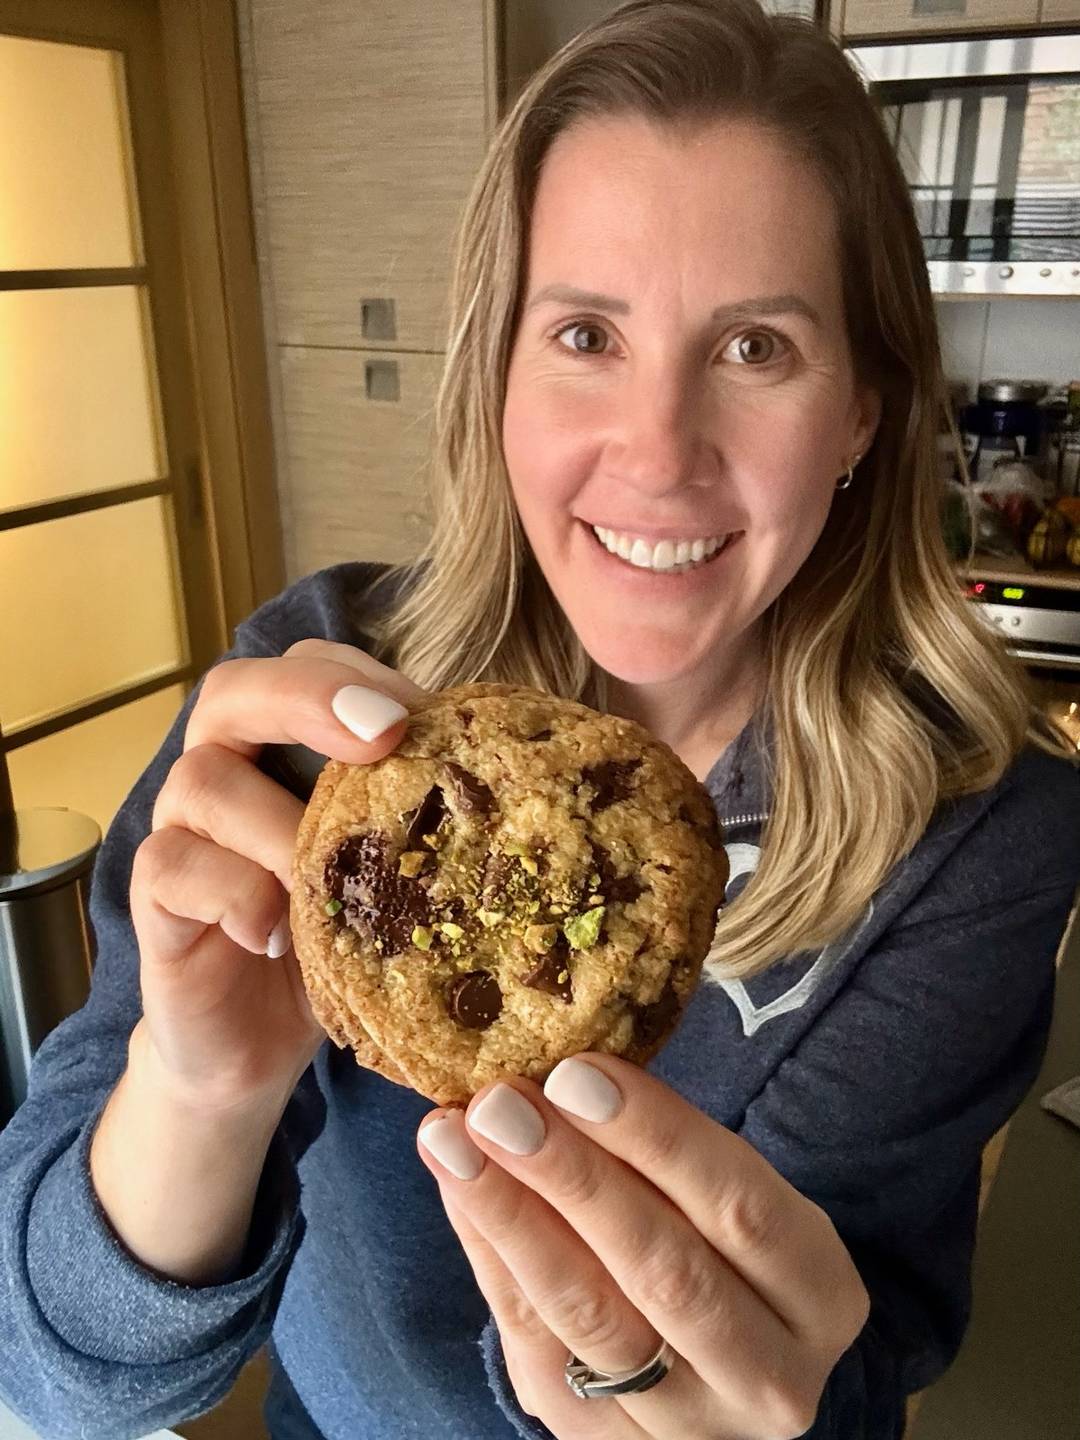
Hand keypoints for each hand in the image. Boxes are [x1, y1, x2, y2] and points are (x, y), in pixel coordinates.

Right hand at [130, 638, 425, 1113]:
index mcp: (284, 744)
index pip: (309, 666)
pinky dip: (236, 894)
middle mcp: (224, 767)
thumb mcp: (393, 869)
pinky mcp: (154, 895)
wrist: (257, 1041)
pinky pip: (173, 866)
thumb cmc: (339, 938)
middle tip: (384, 735)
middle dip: (309, 699)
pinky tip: (279, 935)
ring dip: (283, 827)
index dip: (361, 678)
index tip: (426, 716)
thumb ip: (422, 812)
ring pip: (205, 781)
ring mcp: (181, 827)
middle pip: (235, 692)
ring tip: (334, 887)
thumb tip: (507, 778)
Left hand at [417, 1056, 868, 1438]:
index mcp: (821, 1296)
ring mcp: (688, 1428)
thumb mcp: (733, 1198)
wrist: (720, 1370)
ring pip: (591, 1320)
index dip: (656, 1137)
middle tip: (498, 1104)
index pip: (742, 1208)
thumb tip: (559, 1073)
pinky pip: (537, 1354)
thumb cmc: (721, 1247)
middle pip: (665, 1271)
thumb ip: (665, 1149)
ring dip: (511, 1218)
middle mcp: (770, 1378)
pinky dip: (492, 1262)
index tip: (575, 1072)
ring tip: (454, 1139)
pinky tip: (460, 1191)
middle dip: (571, 1178)